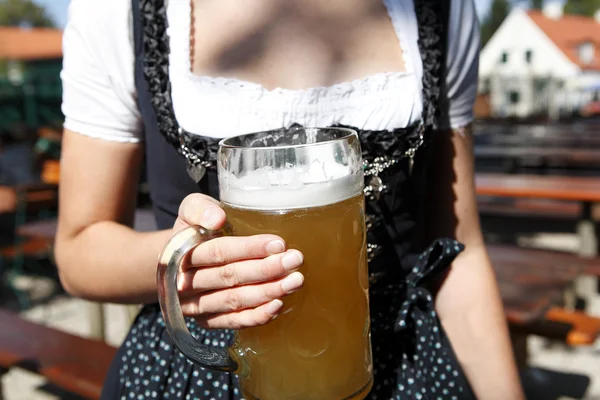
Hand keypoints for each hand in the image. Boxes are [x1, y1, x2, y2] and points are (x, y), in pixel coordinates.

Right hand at [171, 194, 303, 329]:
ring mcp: (195, 305)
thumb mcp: (192, 208)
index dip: (249, 249)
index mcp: (179, 252)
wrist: (180, 260)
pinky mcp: (207, 321)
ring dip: (267, 292)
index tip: (279, 244)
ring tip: (294, 281)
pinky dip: (257, 316)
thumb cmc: (196, 229)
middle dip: (266, 269)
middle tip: (294, 260)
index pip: (218, 252)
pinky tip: (278, 304)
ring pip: (234, 300)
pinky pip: (233, 322)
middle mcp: (184, 282)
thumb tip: (217, 218)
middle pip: (229, 277)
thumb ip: (200, 209)